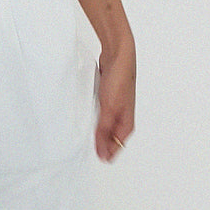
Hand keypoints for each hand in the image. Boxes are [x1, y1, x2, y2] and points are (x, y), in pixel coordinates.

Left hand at [95, 40, 135, 161]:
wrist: (118, 55)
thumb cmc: (120, 78)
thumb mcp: (109, 109)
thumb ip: (103, 131)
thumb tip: (102, 153)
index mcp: (126, 125)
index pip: (114, 148)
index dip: (102, 152)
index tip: (88, 153)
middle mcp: (122, 118)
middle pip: (108, 138)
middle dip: (97, 141)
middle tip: (83, 142)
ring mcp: (114, 107)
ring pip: (102, 125)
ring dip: (93, 127)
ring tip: (82, 128)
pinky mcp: (107, 98)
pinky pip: (98, 113)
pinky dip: (91, 114)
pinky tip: (84, 113)